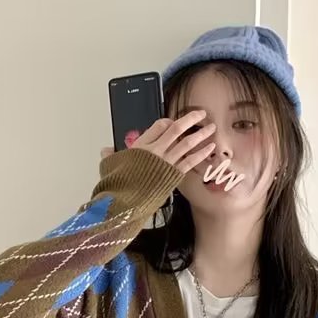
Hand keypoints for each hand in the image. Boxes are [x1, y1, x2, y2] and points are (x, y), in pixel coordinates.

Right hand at [101, 112, 216, 174]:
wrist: (127, 203)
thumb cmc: (120, 185)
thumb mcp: (111, 166)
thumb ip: (111, 155)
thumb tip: (106, 151)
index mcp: (141, 145)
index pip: (159, 125)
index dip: (169, 121)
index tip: (174, 122)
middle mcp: (156, 151)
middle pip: (177, 129)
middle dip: (191, 119)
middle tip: (201, 114)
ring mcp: (166, 162)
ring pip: (187, 143)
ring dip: (201, 134)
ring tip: (211, 128)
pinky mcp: (174, 175)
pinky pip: (191, 161)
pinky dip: (202, 153)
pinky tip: (210, 147)